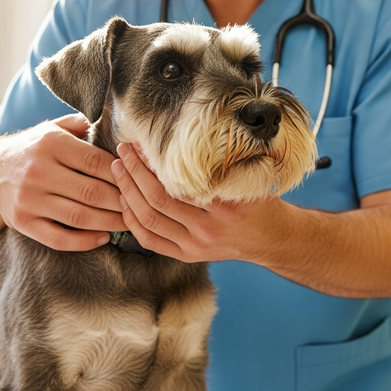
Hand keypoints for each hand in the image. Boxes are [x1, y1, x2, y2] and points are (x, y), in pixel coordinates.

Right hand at [0, 113, 126, 250]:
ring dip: (110, 222)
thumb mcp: (54, 128)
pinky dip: (85, 241)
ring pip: (79, 217)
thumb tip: (119, 126)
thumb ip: (84, 125)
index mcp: (50, 144)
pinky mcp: (23, 223)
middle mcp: (38, 172)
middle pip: (91, 192)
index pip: (95, 161)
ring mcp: (29, 200)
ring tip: (130, 222)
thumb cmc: (35, 148)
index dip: (121, 173)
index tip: (137, 179)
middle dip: (121, 201)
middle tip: (140, 205)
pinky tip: (104, 237)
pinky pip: (59, 239)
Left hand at [111, 142, 284, 262]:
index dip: (153, 163)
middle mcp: (208, 229)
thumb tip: (189, 134)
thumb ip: (224, 164)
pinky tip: (125, 201)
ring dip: (128, 193)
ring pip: (149, 219)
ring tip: (118, 171)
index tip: (141, 144)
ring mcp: (195, 245)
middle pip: (158, 199)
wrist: (271, 238)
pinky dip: (132, 221)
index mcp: (224, 206)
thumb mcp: (249, 178)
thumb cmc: (258, 201)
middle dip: (134, 172)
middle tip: (123, 152)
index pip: (177, 182)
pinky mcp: (187, 255)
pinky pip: (150, 240)